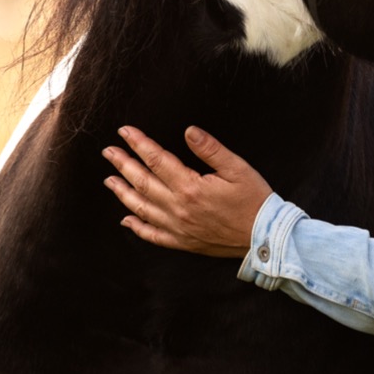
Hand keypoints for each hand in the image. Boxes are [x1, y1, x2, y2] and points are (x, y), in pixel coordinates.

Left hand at [103, 125, 270, 257]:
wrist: (265, 237)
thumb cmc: (255, 200)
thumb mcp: (237, 168)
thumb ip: (211, 149)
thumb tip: (188, 131)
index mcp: (191, 187)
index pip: (156, 160)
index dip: (139, 144)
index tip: (124, 132)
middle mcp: (179, 208)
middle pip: (143, 183)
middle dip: (123, 165)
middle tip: (108, 152)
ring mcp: (178, 228)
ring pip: (142, 209)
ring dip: (123, 193)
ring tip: (109, 180)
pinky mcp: (183, 242)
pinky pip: (153, 236)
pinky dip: (137, 228)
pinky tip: (126, 220)